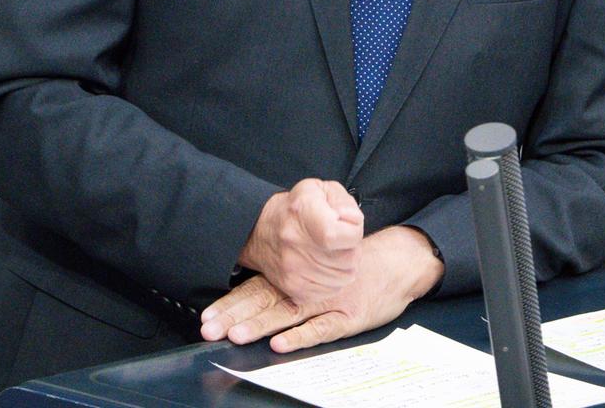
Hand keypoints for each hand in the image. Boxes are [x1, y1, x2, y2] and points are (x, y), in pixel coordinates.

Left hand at [200, 226, 443, 351]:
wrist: (397, 262)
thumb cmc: (355, 264)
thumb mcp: (321, 264)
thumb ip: (290, 276)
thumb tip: (251, 294)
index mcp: (298, 274)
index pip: (256, 288)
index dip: (230, 302)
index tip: (206, 315)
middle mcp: (308, 286)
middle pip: (265, 301)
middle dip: (234, 316)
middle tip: (209, 329)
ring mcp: (328, 301)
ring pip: (287, 314)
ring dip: (260, 325)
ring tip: (236, 335)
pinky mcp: (348, 317)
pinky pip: (321, 328)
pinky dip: (300, 336)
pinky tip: (280, 343)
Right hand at [237, 179, 364, 303]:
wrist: (260, 232)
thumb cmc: (297, 209)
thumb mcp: (320, 190)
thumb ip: (343, 201)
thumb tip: (353, 221)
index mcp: (302, 213)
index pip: (339, 235)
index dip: (353, 230)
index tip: (346, 224)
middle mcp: (294, 244)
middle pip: (349, 258)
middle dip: (351, 247)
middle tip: (338, 239)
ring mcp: (294, 272)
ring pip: (345, 277)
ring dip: (344, 265)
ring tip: (329, 251)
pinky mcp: (296, 290)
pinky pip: (332, 291)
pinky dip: (334, 279)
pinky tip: (322, 265)